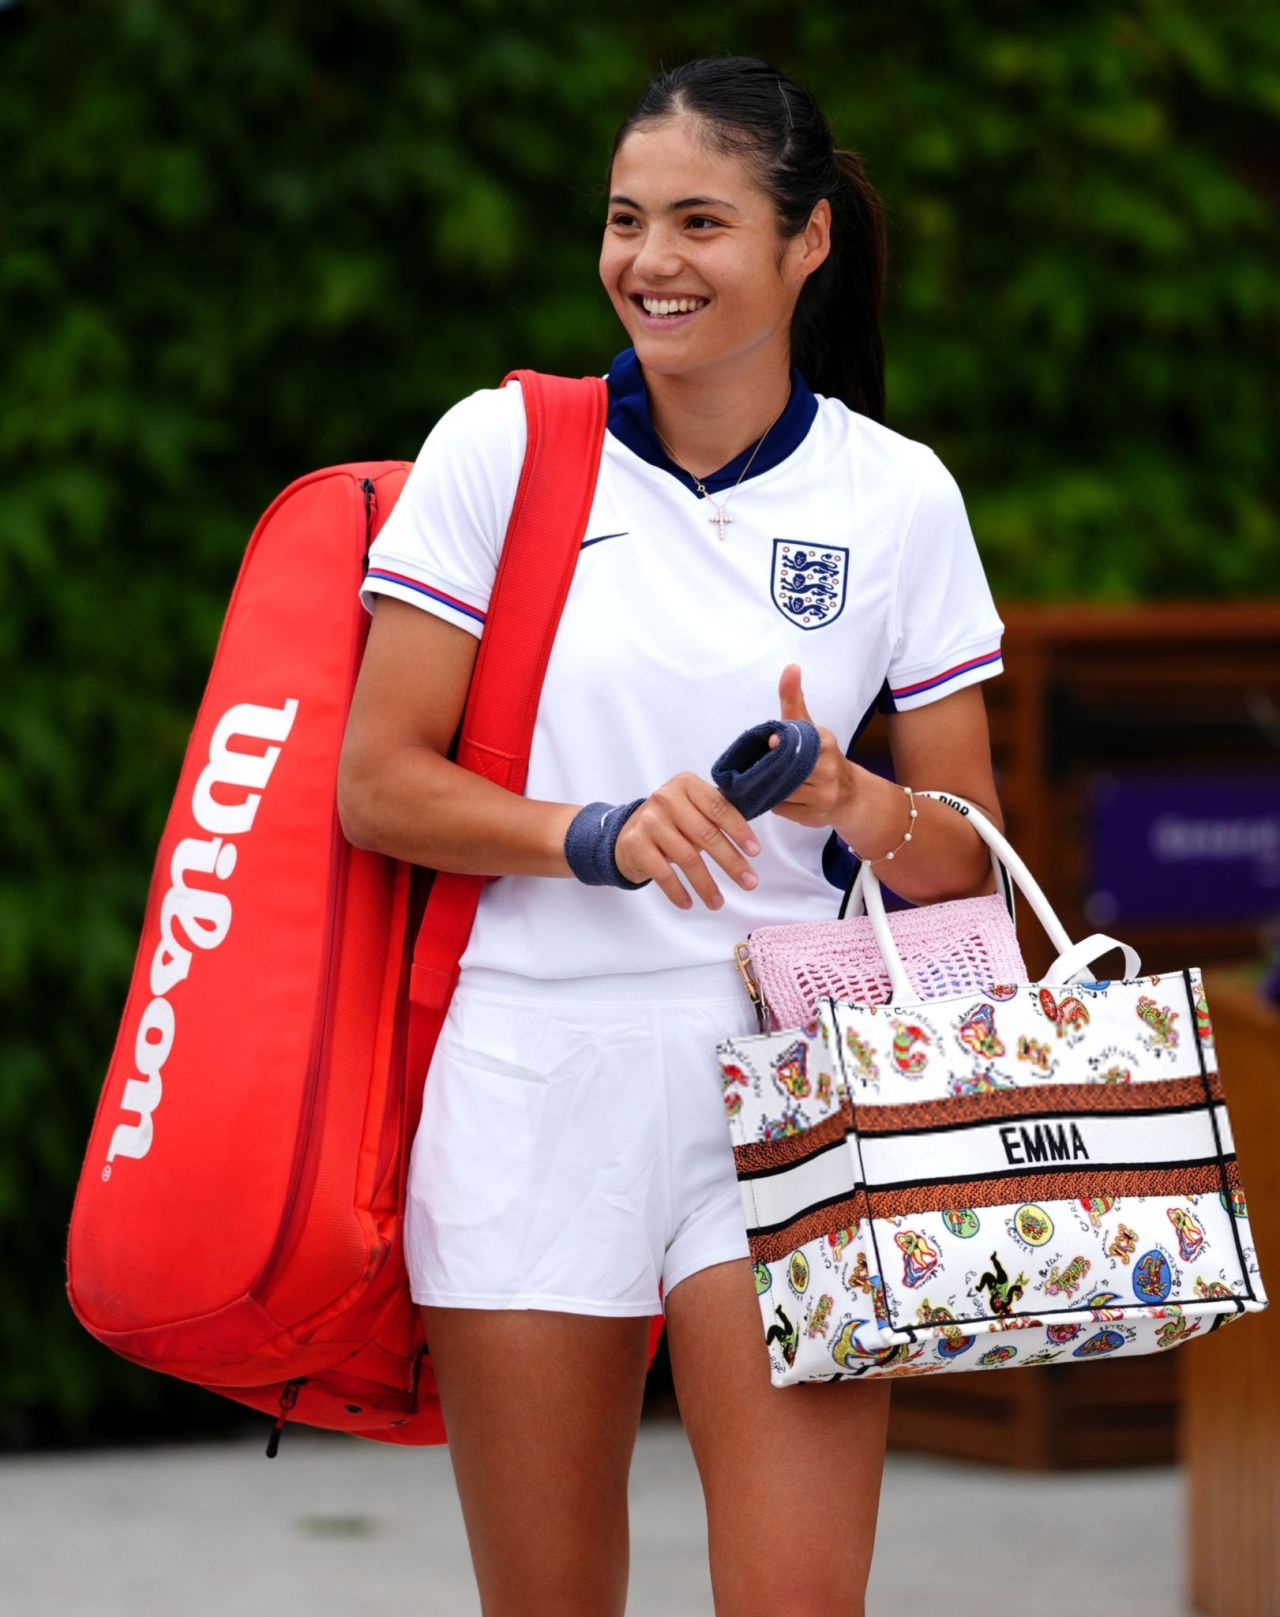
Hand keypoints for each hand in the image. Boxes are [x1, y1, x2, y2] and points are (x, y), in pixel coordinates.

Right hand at [614, 773, 760, 910]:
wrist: (627, 833)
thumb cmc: (671, 822)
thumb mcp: (693, 809)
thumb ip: (717, 816)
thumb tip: (751, 844)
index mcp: (686, 784)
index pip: (719, 807)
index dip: (740, 831)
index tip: (755, 852)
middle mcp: (666, 798)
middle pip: (707, 834)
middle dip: (731, 862)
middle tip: (749, 883)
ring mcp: (649, 821)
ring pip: (687, 858)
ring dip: (706, 885)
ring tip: (718, 902)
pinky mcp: (635, 844)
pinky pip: (664, 874)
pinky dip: (678, 892)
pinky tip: (688, 903)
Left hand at [767, 664, 856, 827]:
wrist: (851, 796)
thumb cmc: (822, 756)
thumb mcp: (810, 727)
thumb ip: (794, 699)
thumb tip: (791, 667)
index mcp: (825, 744)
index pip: (800, 742)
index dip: (781, 744)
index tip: (770, 740)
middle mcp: (827, 770)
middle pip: (786, 769)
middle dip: (769, 767)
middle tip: (756, 764)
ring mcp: (822, 796)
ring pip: (781, 791)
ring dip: (769, 786)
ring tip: (763, 778)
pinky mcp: (813, 818)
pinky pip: (781, 809)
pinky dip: (774, 802)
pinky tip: (775, 795)